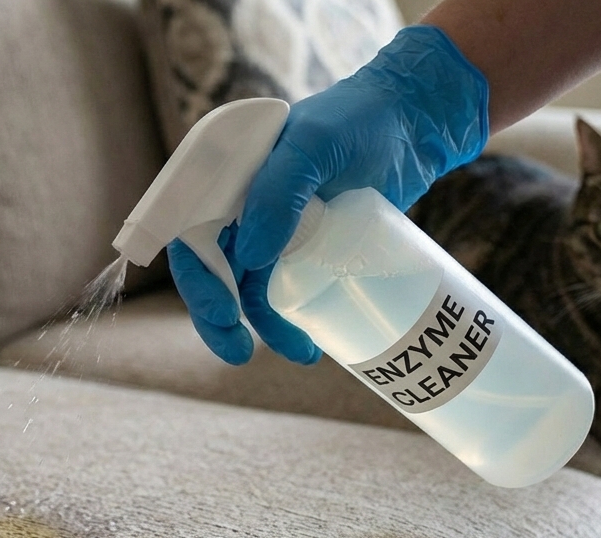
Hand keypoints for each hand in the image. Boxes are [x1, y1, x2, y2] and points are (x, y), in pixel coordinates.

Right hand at [170, 25, 490, 364]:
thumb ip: (278, 193)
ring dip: (260, 327)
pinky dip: (290, 318)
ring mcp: (270, 225)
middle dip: (219, 315)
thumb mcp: (314, 146)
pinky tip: (309, 342)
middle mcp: (237, 201)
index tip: (220, 310)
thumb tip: (250, 259)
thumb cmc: (360, 119)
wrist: (413, 123)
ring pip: (247, 287)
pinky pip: (284, 289)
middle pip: (210, 267)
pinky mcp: (302, 244)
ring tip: (298, 354)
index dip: (195, 274)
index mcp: (222, 171)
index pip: (187, 228)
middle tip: (238, 352)